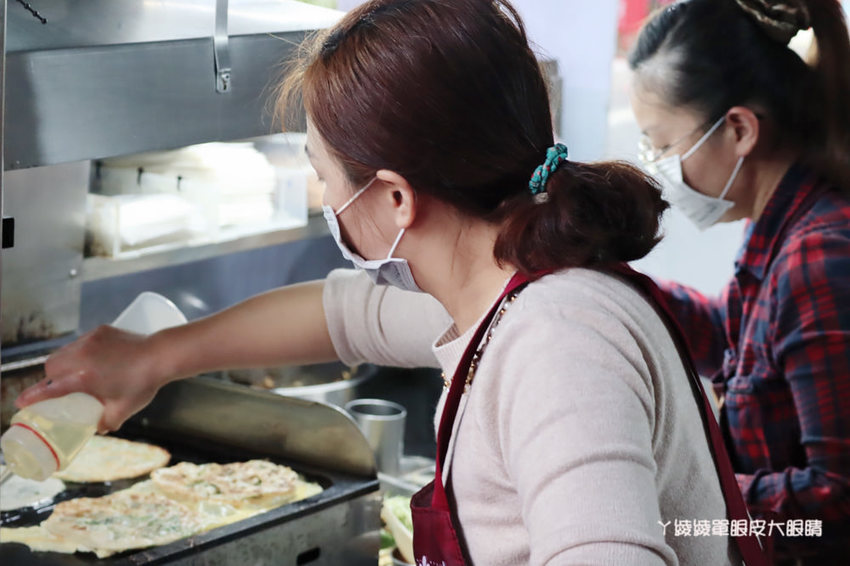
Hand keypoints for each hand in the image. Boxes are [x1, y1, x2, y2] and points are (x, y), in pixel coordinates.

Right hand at [15, 325, 167, 432]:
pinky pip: (80, 342)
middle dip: (50, 377)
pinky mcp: (100, 331)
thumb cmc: (144, 383)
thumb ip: (107, 422)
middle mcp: (82, 356)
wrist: (161, 355)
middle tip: (60, 388)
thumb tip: (98, 429)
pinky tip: (94, 360)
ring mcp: (90, 341)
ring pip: (63, 352)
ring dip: (63, 363)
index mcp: (84, 378)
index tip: (21, 403)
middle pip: (51, 366)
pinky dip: (80, 352)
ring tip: (77, 374)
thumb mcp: (123, 409)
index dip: (32, 397)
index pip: (50, 388)